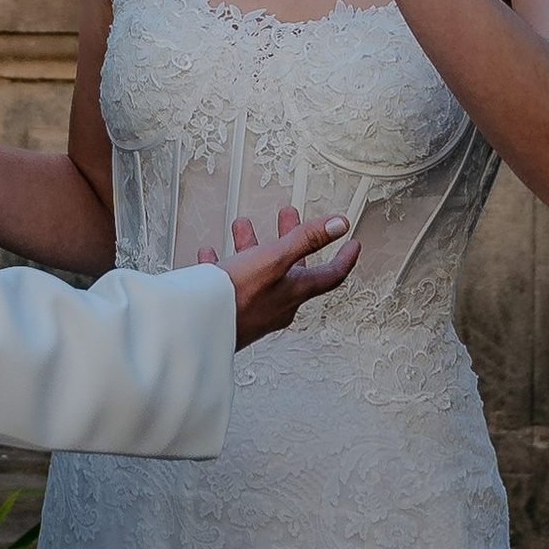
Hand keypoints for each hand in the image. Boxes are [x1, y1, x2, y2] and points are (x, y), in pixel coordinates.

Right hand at [205, 206, 359, 346]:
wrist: (196, 329)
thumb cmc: (235, 298)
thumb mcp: (274, 259)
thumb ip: (306, 240)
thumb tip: (338, 225)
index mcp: (294, 292)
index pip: (331, 275)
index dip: (344, 258)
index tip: (352, 244)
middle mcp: (278, 303)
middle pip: (292, 268)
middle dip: (290, 239)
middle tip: (288, 219)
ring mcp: (255, 310)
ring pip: (259, 272)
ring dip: (254, 246)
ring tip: (244, 228)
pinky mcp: (231, 313)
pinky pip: (231, 284)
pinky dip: (226, 265)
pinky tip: (213, 255)